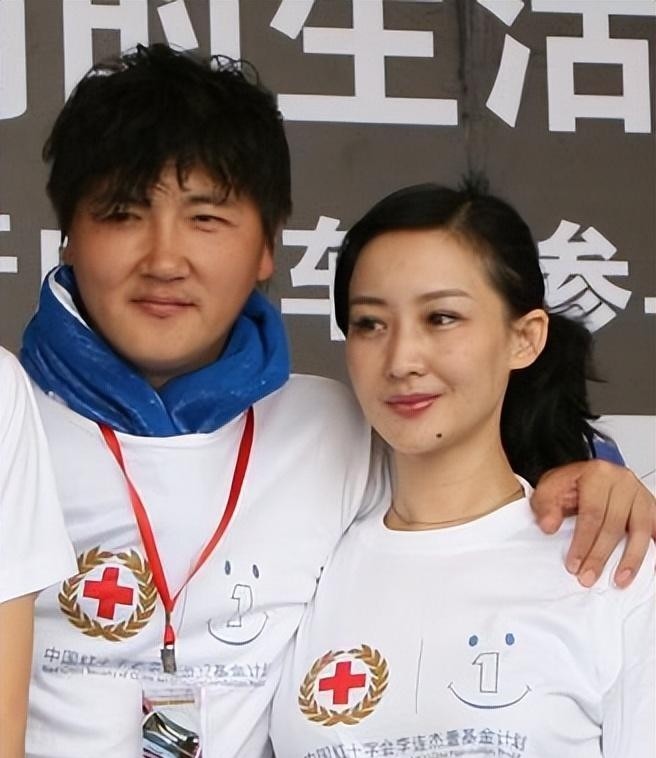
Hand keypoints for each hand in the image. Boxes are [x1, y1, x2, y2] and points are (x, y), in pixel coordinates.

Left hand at [531, 460, 654, 587]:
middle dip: (600, 555)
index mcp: (597, 474)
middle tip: (588, 576)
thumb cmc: (571, 485)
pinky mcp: (650, 505)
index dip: (582, 542)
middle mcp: (622, 480)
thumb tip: (548, 526)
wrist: (586, 476)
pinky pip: (655, 528)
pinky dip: (653, 548)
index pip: (591, 513)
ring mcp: (639, 493)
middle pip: (614, 524)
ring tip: (619, 579)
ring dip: (631, 559)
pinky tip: (650, 566)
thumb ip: (545, 506)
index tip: (574, 564)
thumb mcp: (549, 488)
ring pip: (640, 530)